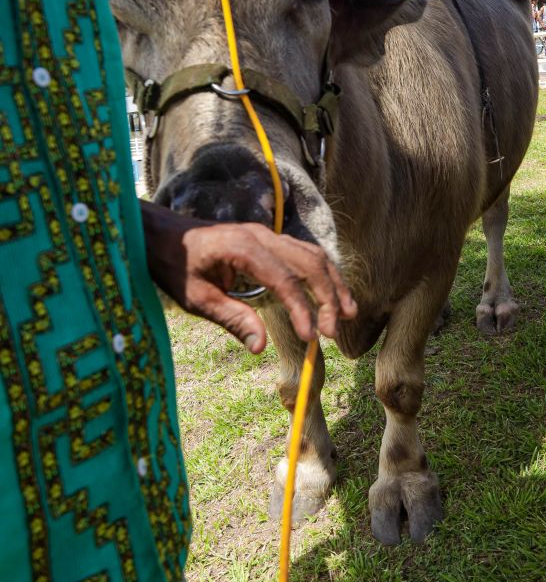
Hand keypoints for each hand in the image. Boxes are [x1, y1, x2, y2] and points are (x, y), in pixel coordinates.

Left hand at [141, 202, 356, 350]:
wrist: (161, 234)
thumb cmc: (175, 266)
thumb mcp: (197, 299)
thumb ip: (232, 319)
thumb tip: (261, 347)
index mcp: (243, 249)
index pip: (285, 280)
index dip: (302, 310)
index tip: (312, 338)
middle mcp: (261, 236)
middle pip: (310, 262)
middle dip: (328, 296)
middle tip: (334, 332)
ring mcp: (266, 234)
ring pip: (312, 254)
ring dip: (333, 283)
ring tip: (348, 313)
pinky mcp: (267, 240)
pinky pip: (303, 253)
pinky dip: (321, 273)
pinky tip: (329, 294)